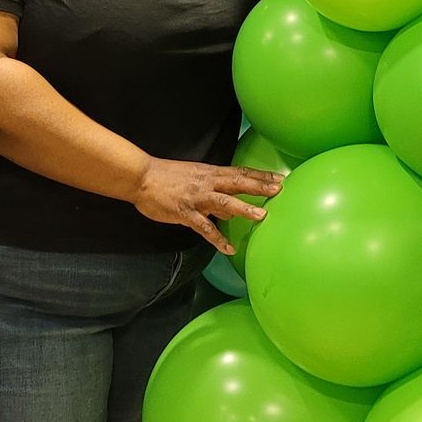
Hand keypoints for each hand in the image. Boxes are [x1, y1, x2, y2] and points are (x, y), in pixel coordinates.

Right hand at [130, 156, 285, 255]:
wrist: (142, 178)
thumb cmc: (167, 177)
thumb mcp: (194, 178)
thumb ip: (214, 192)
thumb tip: (233, 210)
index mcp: (209, 173)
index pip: (239, 172)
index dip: (259, 175)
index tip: (278, 178)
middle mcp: (206, 183)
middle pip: (237, 183)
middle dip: (259, 186)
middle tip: (279, 189)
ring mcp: (197, 199)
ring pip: (224, 202)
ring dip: (243, 209)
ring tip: (262, 216)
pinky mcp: (185, 213)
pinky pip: (204, 228)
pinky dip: (217, 239)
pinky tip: (228, 249)